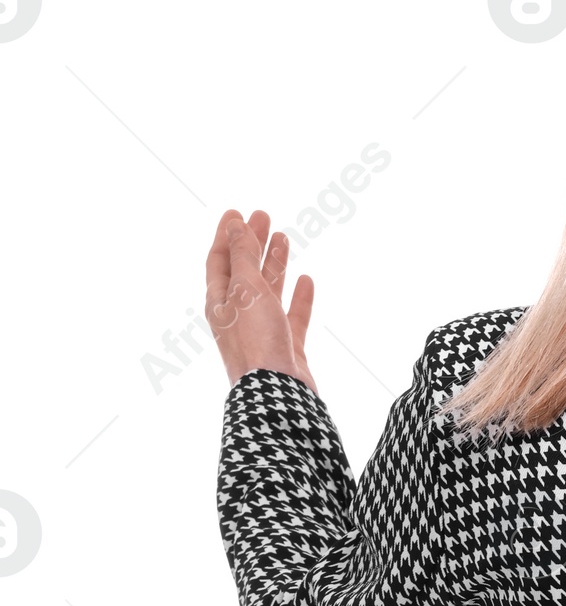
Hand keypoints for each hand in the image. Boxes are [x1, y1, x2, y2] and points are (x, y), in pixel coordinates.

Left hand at [205, 208, 317, 392]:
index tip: (237, 212)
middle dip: (252, 243)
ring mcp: (262, 331)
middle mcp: (238, 315)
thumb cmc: (256, 340)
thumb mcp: (246, 289)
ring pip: (268, 290)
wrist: (277, 393)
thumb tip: (235, 225)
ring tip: (284, 238)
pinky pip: (292, 315)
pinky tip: (306, 280)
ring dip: (274, 264)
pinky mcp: (286, 346)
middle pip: (244, 271)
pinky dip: (298, 296)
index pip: (219, 260)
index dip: (227, 235)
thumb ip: (243, 255)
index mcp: (220, 302)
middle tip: (263, 217)